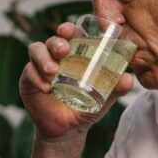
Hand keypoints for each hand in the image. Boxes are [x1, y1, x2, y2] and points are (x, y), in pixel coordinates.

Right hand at [19, 22, 134, 139]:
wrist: (69, 129)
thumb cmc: (87, 106)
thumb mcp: (104, 98)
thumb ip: (116, 88)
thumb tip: (129, 79)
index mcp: (74, 54)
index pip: (70, 34)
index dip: (68, 28)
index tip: (71, 30)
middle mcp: (56, 56)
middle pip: (52, 40)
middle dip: (56, 42)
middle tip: (64, 51)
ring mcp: (40, 66)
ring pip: (36, 50)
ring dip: (43, 58)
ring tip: (53, 72)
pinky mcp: (28, 80)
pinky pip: (28, 72)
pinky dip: (37, 78)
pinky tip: (47, 88)